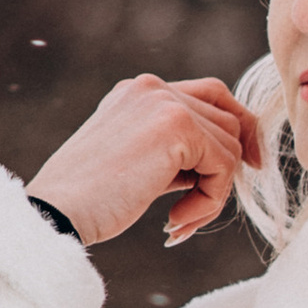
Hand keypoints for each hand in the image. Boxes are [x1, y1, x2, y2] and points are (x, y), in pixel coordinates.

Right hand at [27, 75, 262, 249]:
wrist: (56, 211)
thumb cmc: (90, 200)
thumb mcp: (140, 163)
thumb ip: (178, 151)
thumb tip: (228, 157)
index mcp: (140, 92)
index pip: (212, 94)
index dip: (238, 127)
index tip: (251, 164)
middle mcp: (153, 88)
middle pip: (229, 120)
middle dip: (225, 170)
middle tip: (198, 210)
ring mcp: (164, 101)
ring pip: (230, 146)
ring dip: (214, 192)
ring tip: (179, 220)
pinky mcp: (176, 125)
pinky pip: (224, 166)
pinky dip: (210, 201)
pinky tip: (174, 219)